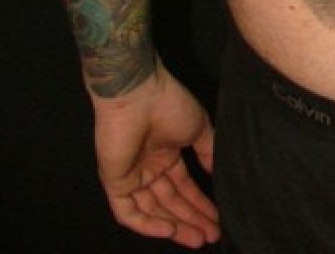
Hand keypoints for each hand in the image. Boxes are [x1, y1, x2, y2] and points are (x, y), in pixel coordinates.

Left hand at [92, 62, 220, 247]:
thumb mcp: (198, 128)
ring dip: (174, 226)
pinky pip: (128, 212)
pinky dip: (148, 224)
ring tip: (198, 239)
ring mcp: (131, 176)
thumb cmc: (170, 105)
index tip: (217, 219)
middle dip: (191, 220)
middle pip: (170, 203)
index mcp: (166, 153)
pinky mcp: (115, 183)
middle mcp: (148, 167)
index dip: (199, 204)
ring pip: (152, 211)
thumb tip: (219, 172)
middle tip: (212, 236)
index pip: (183, 187)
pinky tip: (170, 230)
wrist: (139, 94)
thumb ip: (208, 152)